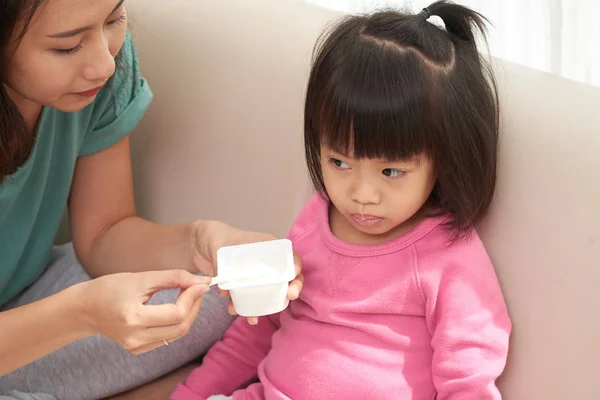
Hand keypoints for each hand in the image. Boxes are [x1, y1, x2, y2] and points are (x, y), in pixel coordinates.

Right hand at [79, 269, 210, 353]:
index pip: (176, 314)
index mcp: (133, 318)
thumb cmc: (110, 288)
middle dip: (194, 306)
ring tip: (189, 295)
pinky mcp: (138, 349)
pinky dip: (177, 322)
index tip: (201, 283)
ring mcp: (136, 346)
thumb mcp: (142, 278)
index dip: (192, 297)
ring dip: (189, 314)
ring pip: (177, 334)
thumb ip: (174, 278)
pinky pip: (167, 337)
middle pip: (180, 327)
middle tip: (197, 288)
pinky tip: (176, 307)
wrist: (85, 308)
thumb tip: (202, 281)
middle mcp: (135, 337)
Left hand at [191, 220, 303, 323]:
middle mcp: (266, 261)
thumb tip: (225, 290)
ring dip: (264, 306)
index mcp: (267, 246)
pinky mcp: (244, 284)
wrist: (199, 244)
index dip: (296, 265)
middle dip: (291, 288)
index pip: (289, 256)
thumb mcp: (221, 247)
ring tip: (254, 318)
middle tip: (290, 297)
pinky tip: (233, 311)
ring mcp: (256, 274)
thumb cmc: (216, 237)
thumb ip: (223, 266)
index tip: (294, 274)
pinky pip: (249, 297)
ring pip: (269, 291)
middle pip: (286, 276)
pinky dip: (243, 306)